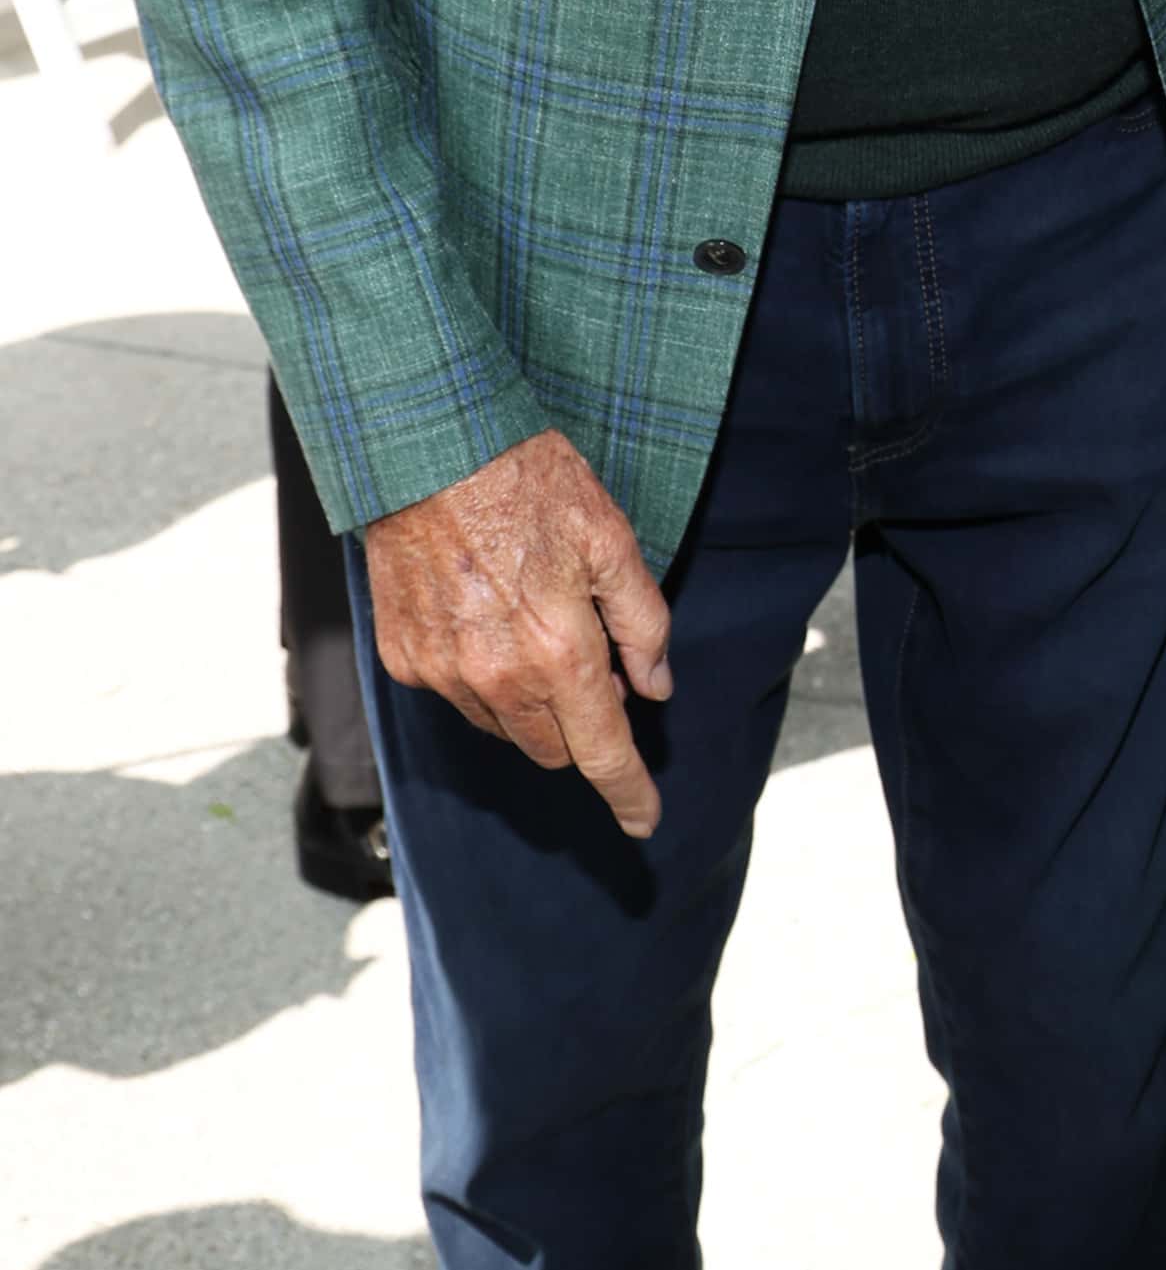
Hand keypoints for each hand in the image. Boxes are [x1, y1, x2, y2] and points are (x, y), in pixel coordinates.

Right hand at [362, 430, 673, 836]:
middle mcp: (497, 678)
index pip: (602, 752)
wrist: (426, 447)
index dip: (630, 792)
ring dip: (533, 704)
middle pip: (553, 748)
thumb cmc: (527, 481)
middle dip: (583, 728)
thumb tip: (656, 687)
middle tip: (598, 663)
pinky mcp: (404, 657)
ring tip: (539, 626)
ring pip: (504, 726)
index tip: (645, 821)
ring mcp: (443, 673)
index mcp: (559, 653)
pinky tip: (487, 617)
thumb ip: (642, 622)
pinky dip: (483, 677)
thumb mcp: (612, 539)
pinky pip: (456, 694)